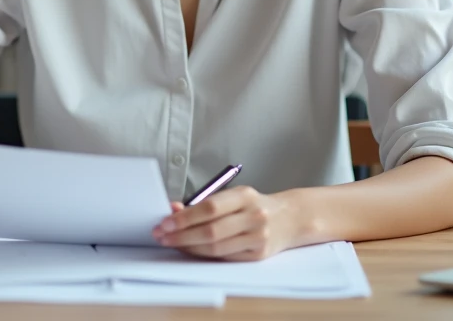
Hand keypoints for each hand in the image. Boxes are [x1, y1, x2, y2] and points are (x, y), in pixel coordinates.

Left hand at [152, 186, 298, 260]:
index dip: (185, 217)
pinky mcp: (258, 255)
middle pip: (211, 231)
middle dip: (182, 235)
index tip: (166, 222)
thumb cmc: (254, 205)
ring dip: (189, 247)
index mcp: (246, 196)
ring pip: (216, 247)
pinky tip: (191, 249)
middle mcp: (254, 216)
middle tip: (162, 235)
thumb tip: (173, 208)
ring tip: (172, 243)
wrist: (289, 218)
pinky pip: (224, 257)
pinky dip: (204, 254)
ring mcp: (258, 237)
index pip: (210, 208)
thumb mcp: (233, 196)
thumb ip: (204, 202)